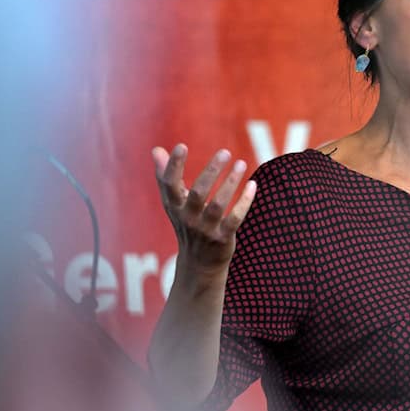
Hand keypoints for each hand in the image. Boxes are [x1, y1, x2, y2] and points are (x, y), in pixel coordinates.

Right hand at [152, 144, 256, 274]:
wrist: (199, 264)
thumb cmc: (187, 225)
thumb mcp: (174, 204)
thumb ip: (166, 177)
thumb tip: (156, 150)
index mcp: (174, 207)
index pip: (169, 185)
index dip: (174, 166)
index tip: (182, 146)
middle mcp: (188, 218)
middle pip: (198, 192)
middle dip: (211, 171)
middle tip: (225, 152)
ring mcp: (205, 229)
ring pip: (218, 204)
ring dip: (230, 182)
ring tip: (241, 164)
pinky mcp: (223, 238)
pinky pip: (235, 218)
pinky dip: (244, 201)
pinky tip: (252, 185)